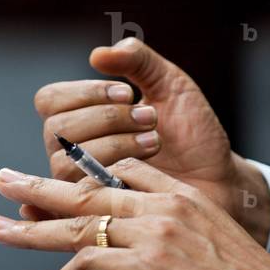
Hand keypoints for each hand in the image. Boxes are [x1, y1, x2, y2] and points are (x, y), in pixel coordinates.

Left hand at [0, 159, 269, 269]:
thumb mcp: (213, 245)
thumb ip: (177, 239)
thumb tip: (149, 261)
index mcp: (181, 196)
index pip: (120, 173)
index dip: (81, 177)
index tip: (56, 181)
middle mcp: (163, 206)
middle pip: (87, 190)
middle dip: (40, 185)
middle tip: (4, 179)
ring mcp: (153, 234)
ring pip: (76, 224)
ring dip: (30, 227)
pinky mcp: (145, 268)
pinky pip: (86, 266)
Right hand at [32, 37, 269, 245]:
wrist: (219, 178)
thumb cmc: (193, 133)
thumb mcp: (171, 84)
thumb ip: (137, 61)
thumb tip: (98, 54)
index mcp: (81, 119)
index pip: (50, 100)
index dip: (84, 93)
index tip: (127, 93)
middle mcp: (72, 153)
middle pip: (56, 131)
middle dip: (105, 119)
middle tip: (149, 118)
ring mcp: (81, 186)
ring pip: (65, 164)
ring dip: (112, 146)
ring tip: (155, 143)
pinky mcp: (95, 214)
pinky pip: (78, 200)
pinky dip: (104, 180)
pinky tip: (133, 172)